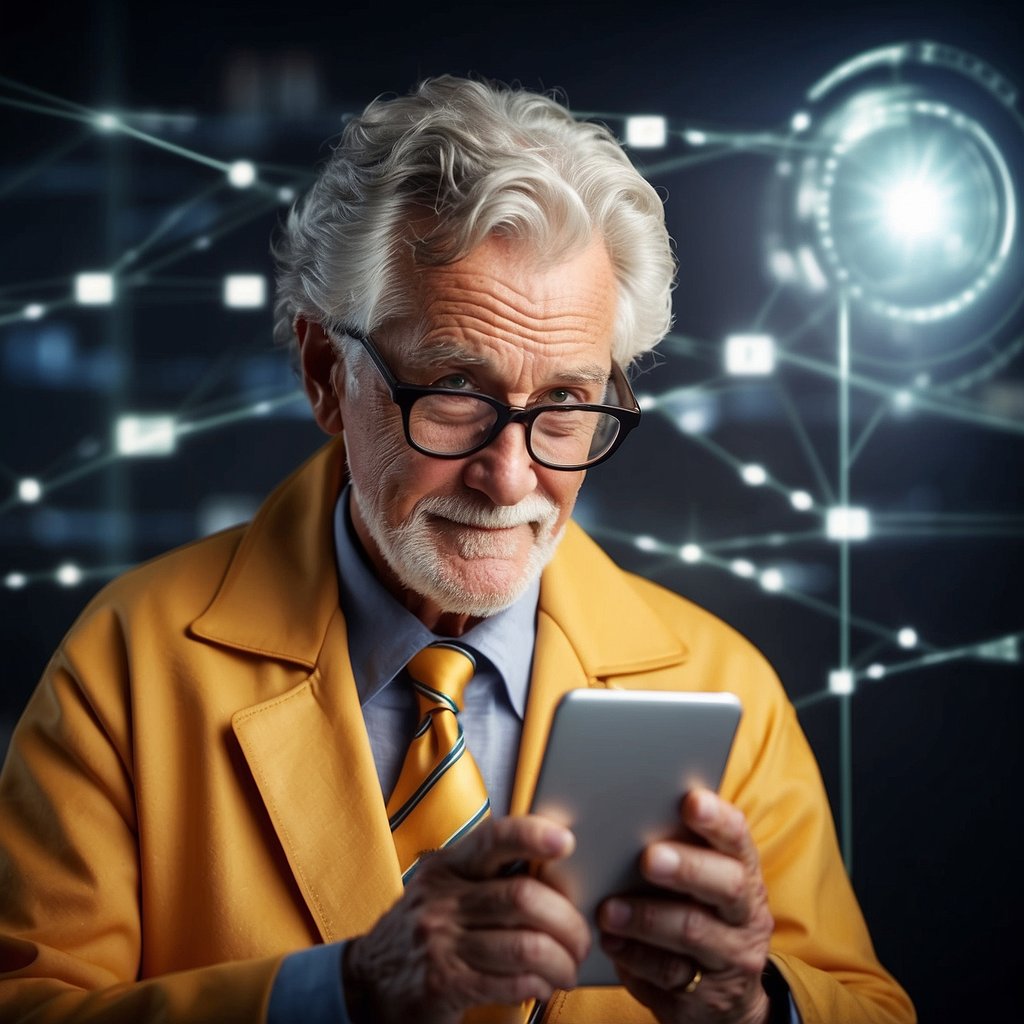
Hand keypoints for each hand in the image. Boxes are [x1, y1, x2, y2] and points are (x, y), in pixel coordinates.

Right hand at [342, 814, 589, 1023]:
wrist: (366, 982)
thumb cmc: (423, 930)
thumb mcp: (444, 890)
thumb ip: (488, 877)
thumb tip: (557, 873)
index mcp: (448, 866)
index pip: (493, 838)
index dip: (532, 835)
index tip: (567, 840)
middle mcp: (442, 899)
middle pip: (523, 898)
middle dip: (568, 921)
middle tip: (582, 939)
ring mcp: (440, 942)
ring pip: (525, 945)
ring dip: (561, 960)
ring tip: (569, 968)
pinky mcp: (444, 984)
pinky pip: (511, 981)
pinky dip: (538, 984)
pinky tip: (542, 984)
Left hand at [598, 788, 773, 1023]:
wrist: (726, 998)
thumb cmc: (698, 913)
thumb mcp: (702, 881)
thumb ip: (679, 849)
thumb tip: (628, 807)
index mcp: (744, 872)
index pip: (739, 839)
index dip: (718, 820)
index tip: (691, 801)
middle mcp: (746, 914)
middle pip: (727, 885)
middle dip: (687, 868)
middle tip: (649, 858)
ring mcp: (731, 957)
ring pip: (693, 931)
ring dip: (647, 917)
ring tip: (609, 909)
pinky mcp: (706, 995)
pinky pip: (669, 974)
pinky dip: (634, 955)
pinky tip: (610, 941)